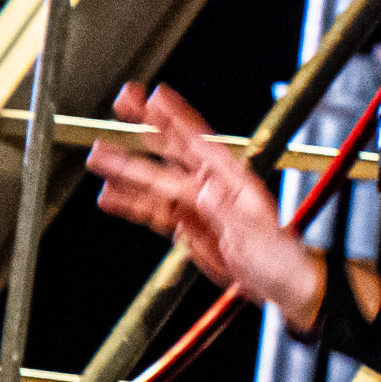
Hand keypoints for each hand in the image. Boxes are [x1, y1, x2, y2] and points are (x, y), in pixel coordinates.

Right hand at [87, 82, 324, 324]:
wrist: (281, 286)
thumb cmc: (280, 256)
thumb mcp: (255, 234)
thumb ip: (227, 212)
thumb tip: (204, 190)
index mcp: (233, 180)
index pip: (199, 141)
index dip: (176, 117)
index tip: (154, 95)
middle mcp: (211, 187)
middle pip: (171, 150)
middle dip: (145, 126)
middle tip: (121, 104)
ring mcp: (197, 206)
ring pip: (154, 182)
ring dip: (127, 170)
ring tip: (99, 157)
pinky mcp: (188, 227)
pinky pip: (153, 211)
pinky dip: (130, 204)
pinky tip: (110, 196)